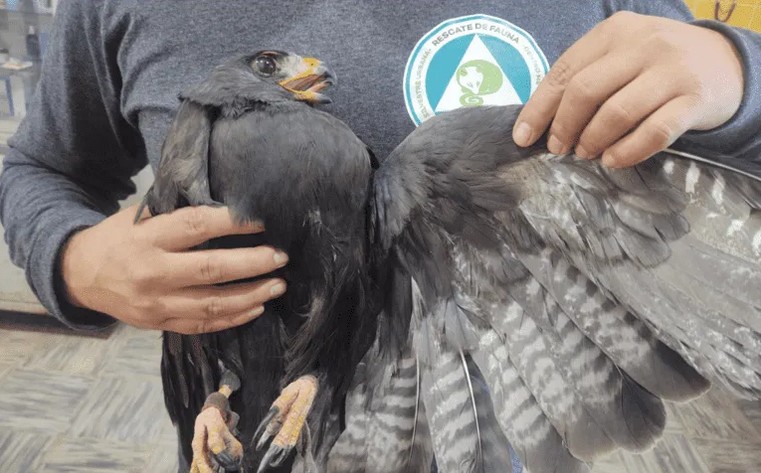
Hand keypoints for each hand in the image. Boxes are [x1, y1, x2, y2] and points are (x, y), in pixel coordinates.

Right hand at [61, 205, 287, 333]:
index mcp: (148, 238)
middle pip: (212, 270)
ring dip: (251, 296)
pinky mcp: (159, 324)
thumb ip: (178, 216)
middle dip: (252, 263)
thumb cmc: (118, 238)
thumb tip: (231, 208)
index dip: (233, 223)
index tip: (263, 220)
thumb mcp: (140, 217)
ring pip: (212, 304)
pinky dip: (233, 318)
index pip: (197, 226)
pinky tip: (256, 307)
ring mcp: (156, 304)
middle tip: (281, 257)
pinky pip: (202, 325)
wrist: (79, 275)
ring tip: (278, 285)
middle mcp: (153, 273)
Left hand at [512, 11, 743, 166]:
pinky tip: (613, 160)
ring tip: (586, 153)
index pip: (565, 72)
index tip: (523, 137)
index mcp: (615, 32)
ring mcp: (672, 71)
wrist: (727, 62)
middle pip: (585, 91)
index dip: (539, 109)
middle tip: (559, 149)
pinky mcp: (695, 99)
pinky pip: (654, 132)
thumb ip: (587, 76)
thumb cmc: (657, 65)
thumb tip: (542, 120)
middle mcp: (643, 45)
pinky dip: (627, 151)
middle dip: (564, 126)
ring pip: (616, 112)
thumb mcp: (621, 55)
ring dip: (592, 140)